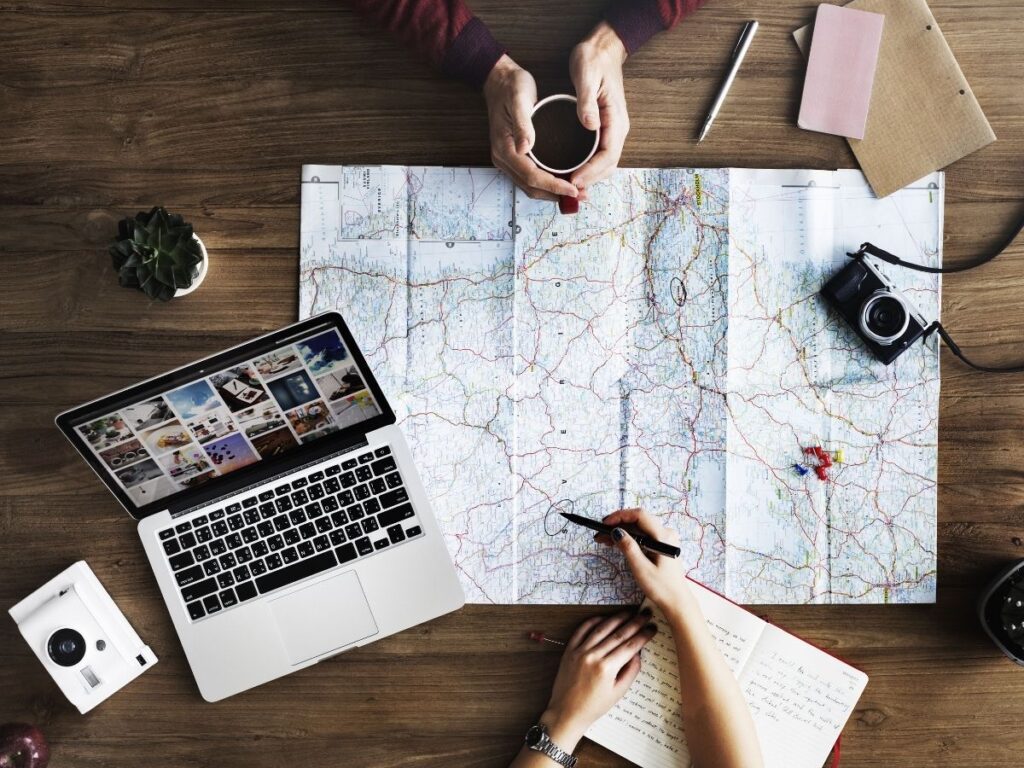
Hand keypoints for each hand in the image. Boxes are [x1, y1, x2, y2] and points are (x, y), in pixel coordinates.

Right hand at [483, 55, 579, 201]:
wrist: (499, 80)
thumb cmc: (511, 87)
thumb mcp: (519, 99)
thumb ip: (522, 124)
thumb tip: (525, 148)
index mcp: (505, 148)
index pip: (531, 176)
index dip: (554, 185)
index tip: (574, 189)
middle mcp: (504, 158)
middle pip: (531, 187)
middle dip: (556, 194)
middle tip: (581, 195)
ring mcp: (507, 159)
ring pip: (530, 186)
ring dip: (552, 192)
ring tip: (576, 192)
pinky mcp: (514, 156)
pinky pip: (530, 177)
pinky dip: (547, 184)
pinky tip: (562, 181)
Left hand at [540, 611, 656, 748]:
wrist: (567, 712)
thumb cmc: (594, 706)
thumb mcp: (618, 692)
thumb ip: (630, 671)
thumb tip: (638, 652)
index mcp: (607, 668)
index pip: (630, 646)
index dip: (643, 635)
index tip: (652, 628)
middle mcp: (593, 656)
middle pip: (618, 634)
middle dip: (635, 623)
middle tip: (645, 615)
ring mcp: (580, 651)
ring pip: (601, 628)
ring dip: (617, 618)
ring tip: (629, 613)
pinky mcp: (569, 650)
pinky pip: (582, 630)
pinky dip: (593, 621)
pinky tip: (604, 617)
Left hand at [568, 22, 629, 191]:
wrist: (603, 49)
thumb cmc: (594, 59)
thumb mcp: (587, 75)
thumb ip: (587, 102)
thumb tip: (590, 126)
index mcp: (616, 119)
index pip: (608, 155)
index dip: (591, 172)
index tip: (573, 181)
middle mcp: (618, 128)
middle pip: (608, 166)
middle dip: (590, 180)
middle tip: (567, 190)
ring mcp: (612, 130)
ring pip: (605, 164)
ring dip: (590, 178)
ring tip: (568, 187)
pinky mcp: (605, 129)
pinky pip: (599, 156)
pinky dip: (589, 168)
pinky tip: (573, 172)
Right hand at [597, 508, 689, 615]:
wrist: (677, 601)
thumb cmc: (661, 588)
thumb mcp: (641, 568)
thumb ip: (629, 547)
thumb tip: (616, 531)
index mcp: (664, 537)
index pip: (639, 515)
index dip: (620, 516)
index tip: (604, 523)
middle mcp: (666, 533)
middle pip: (638, 521)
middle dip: (618, 525)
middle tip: (600, 534)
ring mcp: (664, 539)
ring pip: (639, 528)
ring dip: (622, 531)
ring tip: (604, 540)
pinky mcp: (662, 545)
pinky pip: (643, 535)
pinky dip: (629, 538)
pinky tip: (617, 543)